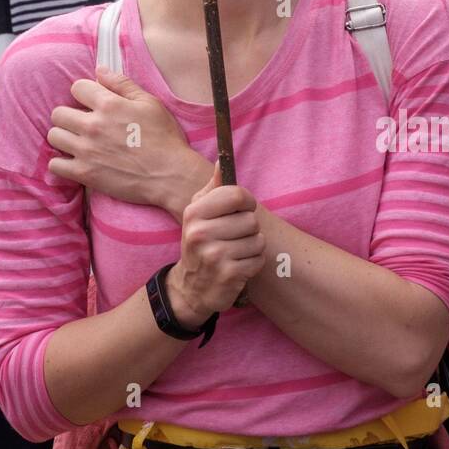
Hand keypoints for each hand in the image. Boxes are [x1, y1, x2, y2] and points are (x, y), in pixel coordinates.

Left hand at [47, 67, 207, 216]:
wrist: (170, 175)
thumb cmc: (164, 138)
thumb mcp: (150, 103)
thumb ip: (122, 83)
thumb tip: (99, 69)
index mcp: (109, 104)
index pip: (76, 88)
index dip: (84, 93)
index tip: (91, 102)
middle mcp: (92, 125)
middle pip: (58, 113)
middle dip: (68, 115)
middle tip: (81, 123)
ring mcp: (86, 150)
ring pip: (54, 136)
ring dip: (63, 137)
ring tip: (77, 142)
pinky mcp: (84, 174)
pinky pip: (54, 165)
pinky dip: (61, 163)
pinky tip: (74, 161)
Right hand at [165, 166, 265, 327]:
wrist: (190, 288)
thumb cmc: (200, 242)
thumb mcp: (199, 214)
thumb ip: (213, 188)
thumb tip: (221, 160)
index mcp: (194, 213)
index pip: (236, 195)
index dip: (247, 201)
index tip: (242, 209)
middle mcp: (201, 233)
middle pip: (251, 219)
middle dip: (249, 228)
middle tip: (234, 236)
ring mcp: (214, 255)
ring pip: (258, 240)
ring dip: (252, 247)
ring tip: (236, 251)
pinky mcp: (228, 275)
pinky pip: (258, 260)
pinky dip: (254, 263)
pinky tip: (239, 265)